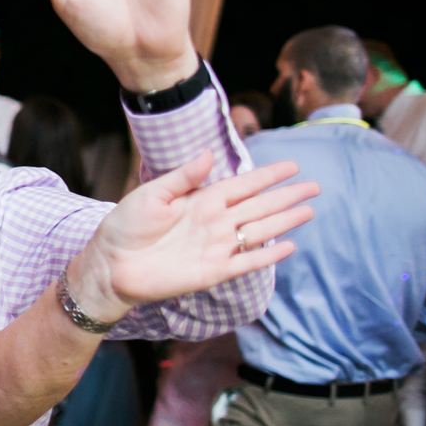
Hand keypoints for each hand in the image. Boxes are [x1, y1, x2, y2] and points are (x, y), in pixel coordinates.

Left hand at [65, 153, 319, 321]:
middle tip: (314, 186)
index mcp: (201, 199)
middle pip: (259, 206)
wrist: (110, 265)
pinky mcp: (213, 272)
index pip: (243, 185)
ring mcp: (216, 247)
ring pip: (259, 231)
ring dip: (285, 222)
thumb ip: (183, 177)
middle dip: (287, 196)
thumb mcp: (152, 194)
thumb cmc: (125, 226)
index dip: (268, 176)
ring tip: (309, 211)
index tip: (293, 166)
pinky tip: (289, 247)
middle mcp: (213, 222)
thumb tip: (209, 153)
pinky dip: (268, 256)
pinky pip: (247, 262)